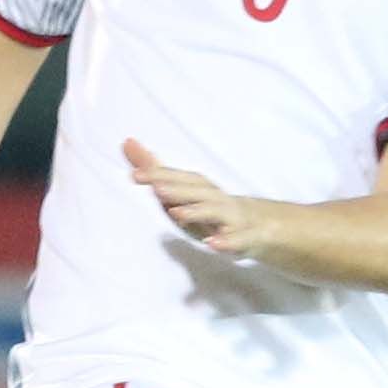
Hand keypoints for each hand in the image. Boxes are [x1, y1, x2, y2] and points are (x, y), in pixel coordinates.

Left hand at [125, 140, 277, 256]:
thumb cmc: (212, 208)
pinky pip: (237, 240)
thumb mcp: (182, 192)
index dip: (159, 175)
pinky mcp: (245, 238)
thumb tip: (128, 143)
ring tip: (177, 213)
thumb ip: (155, 171)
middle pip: (197, 191)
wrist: (260, 226)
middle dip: (176, 189)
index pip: (179, 178)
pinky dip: (226, 242)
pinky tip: (212, 244)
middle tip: (155, 188)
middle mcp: (216, 199)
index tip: (135, 174)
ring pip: (215, 212)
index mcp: (200, 188)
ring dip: (197, 211)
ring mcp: (232, 218)